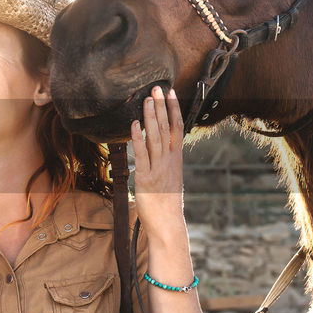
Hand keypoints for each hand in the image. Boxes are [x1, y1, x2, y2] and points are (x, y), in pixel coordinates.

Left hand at [131, 86, 186, 240]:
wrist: (167, 224)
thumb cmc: (166, 204)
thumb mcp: (169, 179)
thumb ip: (164, 163)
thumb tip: (158, 151)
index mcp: (176, 160)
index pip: (178, 128)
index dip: (174, 109)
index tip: (171, 93)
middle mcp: (169, 161)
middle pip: (166, 128)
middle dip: (161, 107)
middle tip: (157, 88)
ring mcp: (159, 169)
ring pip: (156, 138)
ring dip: (151, 117)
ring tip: (147, 100)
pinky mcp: (147, 179)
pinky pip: (142, 154)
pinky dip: (138, 138)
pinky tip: (134, 124)